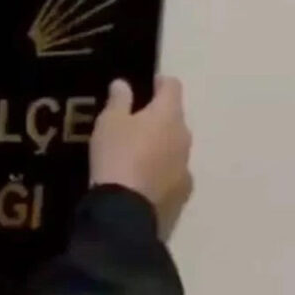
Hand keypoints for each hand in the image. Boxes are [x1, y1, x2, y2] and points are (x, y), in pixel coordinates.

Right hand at [90, 77, 191, 217]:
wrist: (125, 211)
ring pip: (175, 149)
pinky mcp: (183, 193)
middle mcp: (184, 137)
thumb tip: (124, 84)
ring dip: (161, 148)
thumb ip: (119, 101)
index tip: (147, 85)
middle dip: (159, 119)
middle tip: (134, 127)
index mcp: (168, 115)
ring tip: (137, 159)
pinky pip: (172, 175)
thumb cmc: (116, 157)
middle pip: (175, 119)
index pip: (173, 86)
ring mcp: (186, 167)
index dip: (160, 82)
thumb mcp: (108, 124)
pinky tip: (143, 184)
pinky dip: (161, 174)